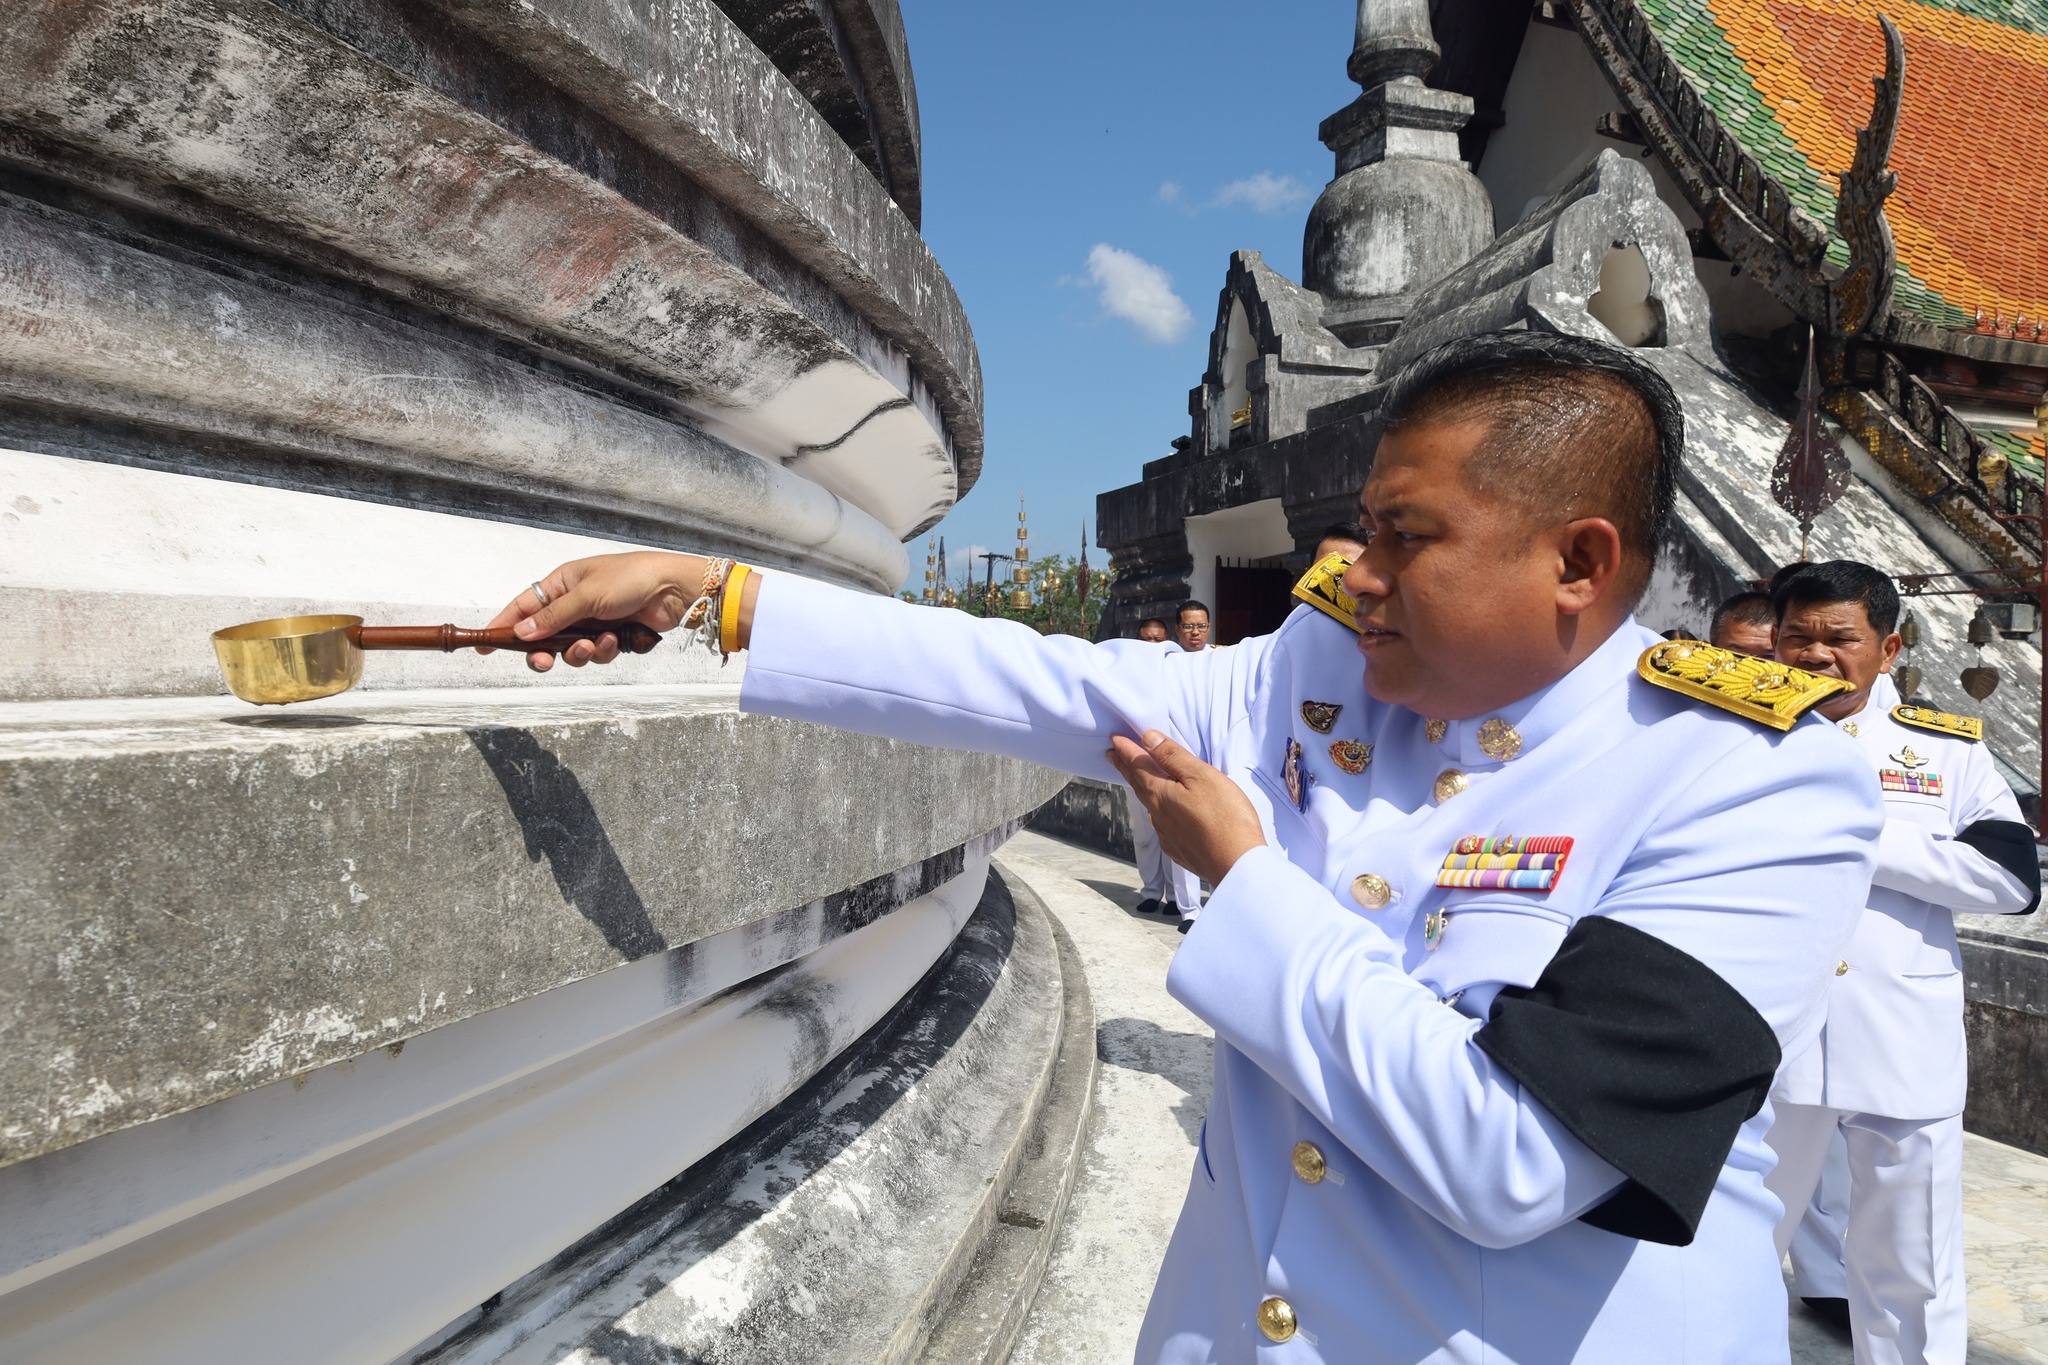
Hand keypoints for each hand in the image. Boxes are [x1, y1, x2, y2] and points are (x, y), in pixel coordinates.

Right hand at [482, 551, 704, 670]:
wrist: (674, 589)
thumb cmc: (630, 578)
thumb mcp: (586, 595)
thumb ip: (553, 616)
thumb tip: (520, 632)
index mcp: (562, 583)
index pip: (523, 607)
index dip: (503, 625)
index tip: (484, 646)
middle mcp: (574, 603)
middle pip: (544, 636)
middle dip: (543, 652)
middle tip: (543, 662)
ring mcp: (593, 621)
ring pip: (570, 650)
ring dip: (579, 653)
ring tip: (594, 644)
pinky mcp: (613, 636)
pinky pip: (597, 654)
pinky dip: (604, 651)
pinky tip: (615, 640)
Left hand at [1108, 730, 1266, 885]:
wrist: (1236, 865)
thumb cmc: (1225, 817)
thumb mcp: (1202, 776)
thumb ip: (1173, 756)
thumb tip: (1148, 738)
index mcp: (1160, 793)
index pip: (1138, 765)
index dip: (1126, 749)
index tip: (1114, 738)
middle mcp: (1157, 814)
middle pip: (1138, 784)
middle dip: (1125, 767)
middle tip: (1113, 755)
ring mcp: (1166, 834)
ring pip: (1148, 805)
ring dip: (1140, 788)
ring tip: (1137, 778)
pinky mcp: (1178, 849)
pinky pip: (1161, 824)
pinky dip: (1157, 811)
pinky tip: (1161, 813)